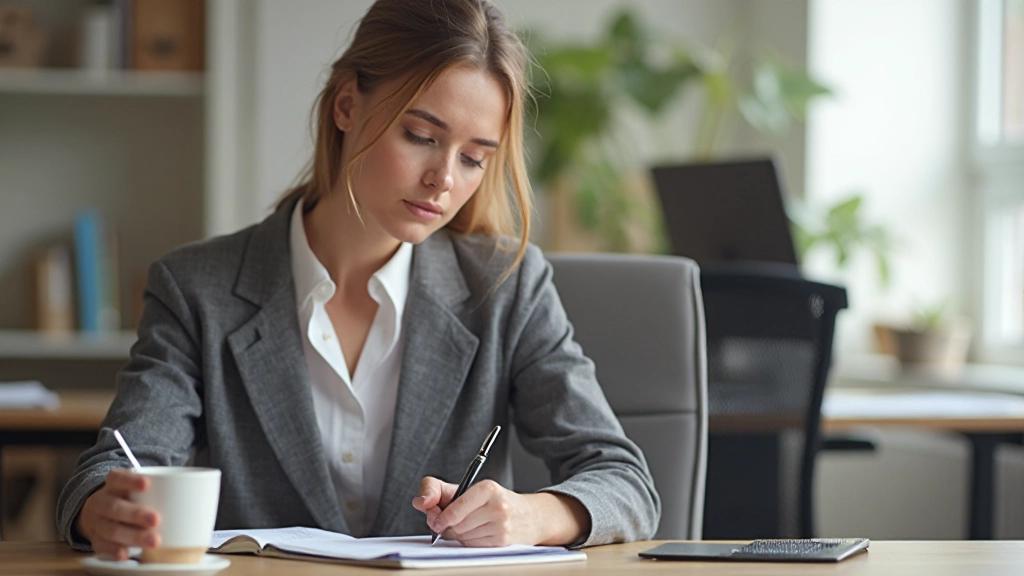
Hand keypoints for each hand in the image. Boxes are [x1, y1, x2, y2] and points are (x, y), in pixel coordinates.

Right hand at [76, 469, 160, 560]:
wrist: (99, 513)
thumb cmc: (130, 499)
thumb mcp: (138, 489)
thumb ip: (159, 489)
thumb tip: (199, 495)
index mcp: (113, 485)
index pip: (118, 478)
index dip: (130, 480)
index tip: (147, 484)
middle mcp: (101, 502)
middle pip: (114, 507)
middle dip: (135, 514)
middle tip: (156, 519)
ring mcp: (96, 523)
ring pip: (110, 529)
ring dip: (132, 536)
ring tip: (154, 541)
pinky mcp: (96, 540)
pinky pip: (102, 547)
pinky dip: (114, 551)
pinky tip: (126, 554)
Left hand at [411, 476, 589, 546]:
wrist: (530, 516)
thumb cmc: (493, 501)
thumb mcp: (467, 489)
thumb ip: (437, 490)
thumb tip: (419, 502)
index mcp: (487, 488)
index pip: (455, 508)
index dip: (441, 517)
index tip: (436, 521)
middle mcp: (497, 506)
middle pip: (456, 526)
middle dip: (451, 526)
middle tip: (455, 522)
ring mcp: (502, 526)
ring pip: (463, 537)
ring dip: (461, 535)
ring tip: (473, 525)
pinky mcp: (503, 542)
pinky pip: (473, 546)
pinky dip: (472, 542)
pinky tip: (481, 533)